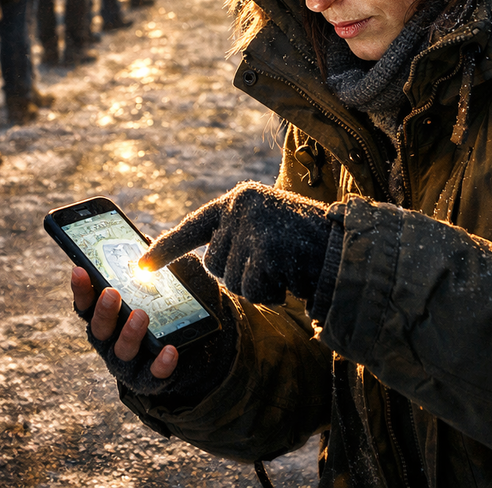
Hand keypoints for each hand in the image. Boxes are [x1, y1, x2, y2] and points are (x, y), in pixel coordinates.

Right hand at [71, 254, 237, 398]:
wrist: (206, 349)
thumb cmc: (180, 308)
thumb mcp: (175, 282)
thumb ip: (165, 265)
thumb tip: (157, 246)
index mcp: (110, 315)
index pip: (87, 302)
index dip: (81, 288)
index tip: (79, 269)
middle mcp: (112, 340)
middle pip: (99, 329)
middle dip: (104, 311)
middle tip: (111, 293)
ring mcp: (130, 362)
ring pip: (121, 352)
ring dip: (129, 333)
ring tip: (142, 315)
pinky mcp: (151, 379)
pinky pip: (152, 375)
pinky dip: (160, 364)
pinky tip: (170, 350)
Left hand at [141, 181, 331, 304]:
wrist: (351, 247)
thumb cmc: (309, 242)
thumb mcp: (267, 227)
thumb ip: (238, 236)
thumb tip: (205, 261)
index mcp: (239, 199)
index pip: (194, 226)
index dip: (166, 248)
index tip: (140, 267)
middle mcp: (242, 206)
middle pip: (216, 263)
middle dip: (242, 274)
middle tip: (275, 264)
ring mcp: (255, 226)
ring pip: (232, 280)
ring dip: (259, 285)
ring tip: (287, 267)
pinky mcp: (268, 249)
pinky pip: (253, 290)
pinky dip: (272, 293)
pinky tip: (291, 277)